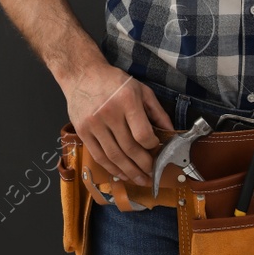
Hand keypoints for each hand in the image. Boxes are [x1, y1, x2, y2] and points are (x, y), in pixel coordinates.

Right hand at [62, 63, 170, 187]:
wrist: (82, 74)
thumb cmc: (113, 81)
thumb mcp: (141, 90)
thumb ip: (157, 112)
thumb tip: (171, 133)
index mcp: (126, 100)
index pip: (143, 134)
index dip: (152, 146)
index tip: (156, 149)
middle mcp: (109, 113)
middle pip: (129, 149)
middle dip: (143, 165)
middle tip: (152, 173)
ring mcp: (93, 124)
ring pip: (114, 156)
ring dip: (129, 172)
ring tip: (140, 180)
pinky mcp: (82, 131)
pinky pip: (99, 156)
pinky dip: (111, 169)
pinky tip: (121, 174)